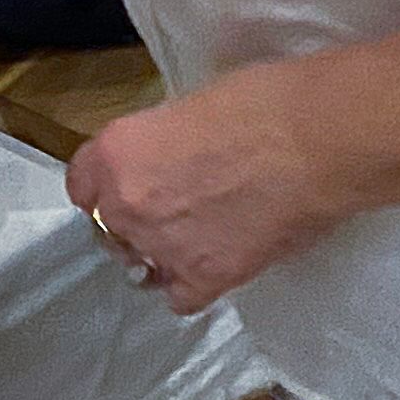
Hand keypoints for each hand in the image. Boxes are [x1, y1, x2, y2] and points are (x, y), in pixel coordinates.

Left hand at [63, 20, 399, 315]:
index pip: (81, 185)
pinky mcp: (206, 278)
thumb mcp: (188, 108)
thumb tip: (168, 160)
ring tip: (200, 240)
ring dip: (162, 256)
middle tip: (176, 210)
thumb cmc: (263, 101)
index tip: (126, 188)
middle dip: (134, 221)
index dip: (106, 187)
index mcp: (114, 151)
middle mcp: (125, 203)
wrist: (318, 140)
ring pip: (142, 266)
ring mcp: (162, 246)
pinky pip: (181, 298)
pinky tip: (215, 269)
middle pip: (110, 227)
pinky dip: (193, 287)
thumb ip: (161, 144)